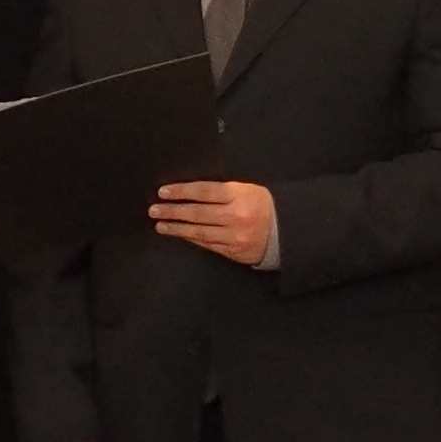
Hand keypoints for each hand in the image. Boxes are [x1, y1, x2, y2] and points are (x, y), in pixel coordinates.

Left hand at [148, 179, 278, 268]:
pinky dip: (191, 239)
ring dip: (176, 228)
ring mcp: (233, 236)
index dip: (181, 191)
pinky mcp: (233, 251)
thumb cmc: (263, 205)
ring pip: (199, 232)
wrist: (286, 231)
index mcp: (238, 195)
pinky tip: (179, 234)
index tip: (163, 192)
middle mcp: (235, 216)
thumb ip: (222, 191)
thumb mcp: (247, 189)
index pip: (203, 191)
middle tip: (154, 210)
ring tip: (160, 225)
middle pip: (197, 212)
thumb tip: (191, 192)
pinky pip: (207, 245)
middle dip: (173, 211)